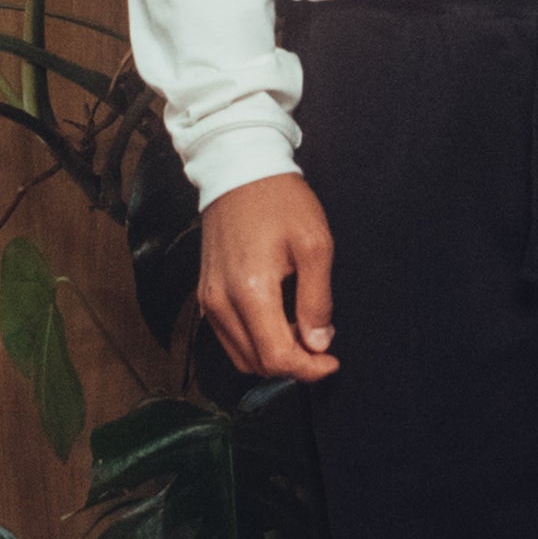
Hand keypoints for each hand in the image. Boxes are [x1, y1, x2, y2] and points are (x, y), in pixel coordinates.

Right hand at [197, 172, 339, 381]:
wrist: (237, 169)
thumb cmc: (279, 201)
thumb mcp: (314, 246)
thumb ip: (317, 300)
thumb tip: (318, 344)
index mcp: (250, 290)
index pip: (277, 357)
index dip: (308, 370)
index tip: (331, 361)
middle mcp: (221, 302)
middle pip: (258, 364)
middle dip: (294, 367)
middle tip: (322, 349)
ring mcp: (209, 301)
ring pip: (242, 358)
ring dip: (274, 358)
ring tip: (302, 336)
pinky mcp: (205, 296)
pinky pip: (230, 339)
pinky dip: (256, 345)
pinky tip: (279, 326)